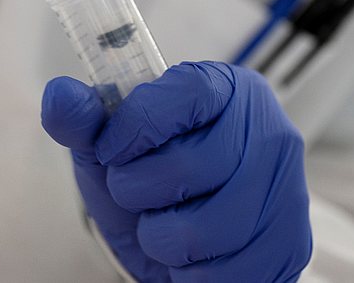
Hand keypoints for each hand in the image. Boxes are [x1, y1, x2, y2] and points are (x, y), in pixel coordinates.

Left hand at [41, 62, 311, 281]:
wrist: (185, 235)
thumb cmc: (149, 176)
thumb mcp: (111, 145)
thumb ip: (84, 119)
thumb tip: (60, 95)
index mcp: (227, 89)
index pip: (184, 92)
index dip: (135, 126)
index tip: (111, 150)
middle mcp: (270, 131)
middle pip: (192, 166)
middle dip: (139, 190)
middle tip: (134, 194)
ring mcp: (288, 189)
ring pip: (208, 228)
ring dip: (163, 238)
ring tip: (161, 227)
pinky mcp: (294, 243)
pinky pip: (232, 272)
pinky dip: (193, 274)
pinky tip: (188, 257)